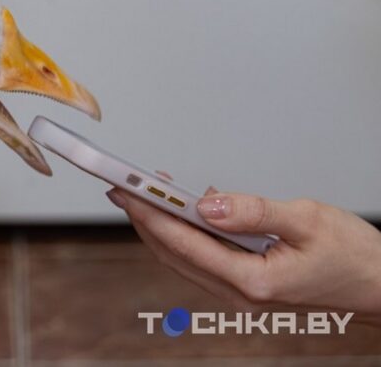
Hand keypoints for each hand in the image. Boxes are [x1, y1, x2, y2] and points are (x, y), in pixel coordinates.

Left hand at [108, 183, 380, 324]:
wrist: (380, 285)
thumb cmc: (353, 256)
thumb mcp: (307, 221)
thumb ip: (252, 212)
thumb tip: (206, 203)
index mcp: (252, 281)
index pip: (184, 243)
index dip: (151, 214)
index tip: (128, 190)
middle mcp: (238, 291)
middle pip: (174, 252)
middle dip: (145, 218)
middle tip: (123, 187)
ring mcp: (239, 289)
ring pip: (183, 256)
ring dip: (162, 224)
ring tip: (144, 193)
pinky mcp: (243, 281)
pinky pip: (202, 256)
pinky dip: (186, 232)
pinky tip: (184, 209)